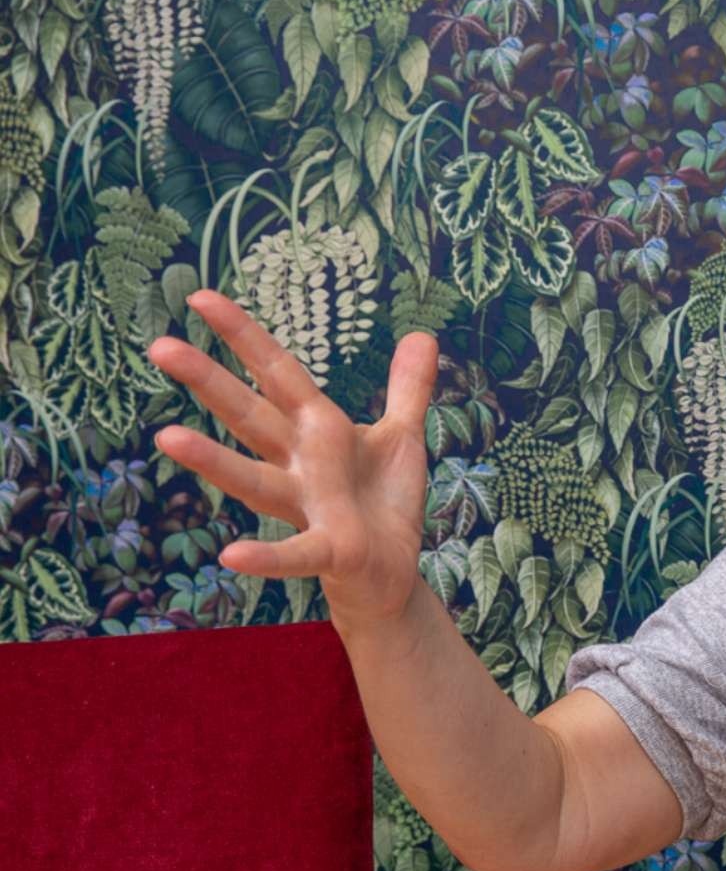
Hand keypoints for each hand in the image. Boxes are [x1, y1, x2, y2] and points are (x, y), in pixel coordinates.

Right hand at [146, 289, 438, 621]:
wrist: (388, 575)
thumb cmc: (382, 504)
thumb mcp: (400, 438)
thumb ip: (407, 390)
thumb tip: (422, 335)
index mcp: (318, 431)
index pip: (278, 373)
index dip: (244, 335)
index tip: (200, 296)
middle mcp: (301, 465)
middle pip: (250, 416)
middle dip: (209, 382)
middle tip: (158, 346)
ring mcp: (309, 508)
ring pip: (254, 480)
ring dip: (213, 462)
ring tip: (166, 437)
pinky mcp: (329, 550)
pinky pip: (295, 553)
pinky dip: (267, 557)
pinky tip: (231, 558)